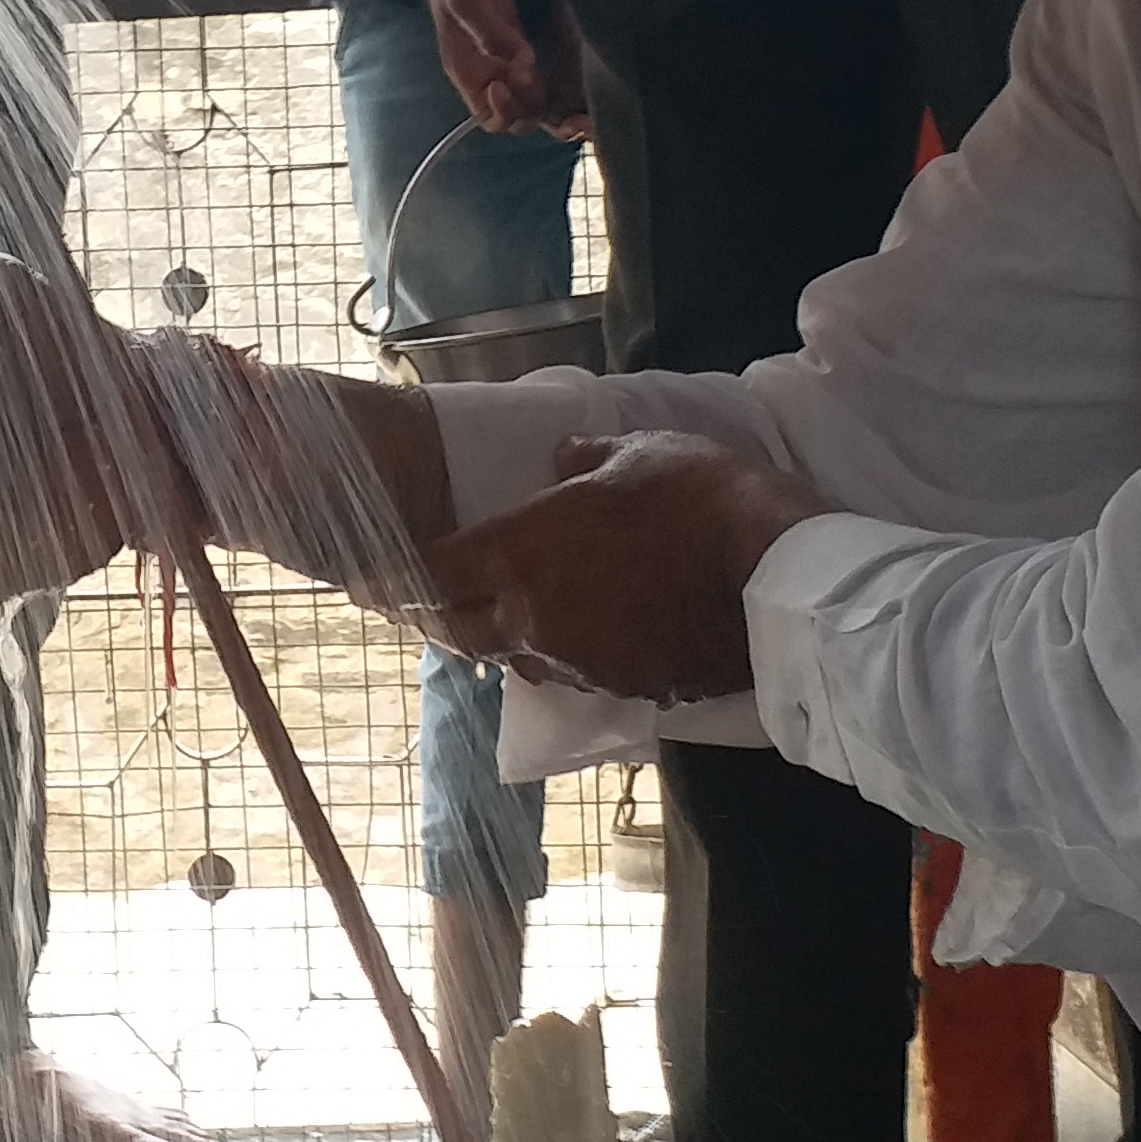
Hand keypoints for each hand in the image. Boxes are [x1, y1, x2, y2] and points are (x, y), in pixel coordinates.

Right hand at [394, 0, 584, 135]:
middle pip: (514, 114)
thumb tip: (521, 65)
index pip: (489, 117)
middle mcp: (482, 67)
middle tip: (564, 95)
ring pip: (526, 95)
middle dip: (538, 112)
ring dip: (548, 98)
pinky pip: (530, 69)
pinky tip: (571, 63)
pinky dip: (549, 76)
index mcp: (465, 67)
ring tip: (575, 90)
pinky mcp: (512, 32)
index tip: (524, 81)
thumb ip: (490, 32)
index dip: (510, 112)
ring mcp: (498, 51)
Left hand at [416, 430, 831, 703]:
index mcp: (519, 553)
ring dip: (504, 635)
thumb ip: (582, 460)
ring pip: (514, 656)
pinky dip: (566, 654)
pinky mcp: (622, 688)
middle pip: (456, 630)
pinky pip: (574, 673)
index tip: (367, 573)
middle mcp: (532, 617)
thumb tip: (559, 462)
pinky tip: (588, 630)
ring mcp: (577, 661)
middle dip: (436, 614)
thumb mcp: (636, 453)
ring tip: (514, 609)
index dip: (391, 574)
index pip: (427, 574)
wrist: (773, 578)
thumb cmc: (699, 498)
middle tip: (432, 596)